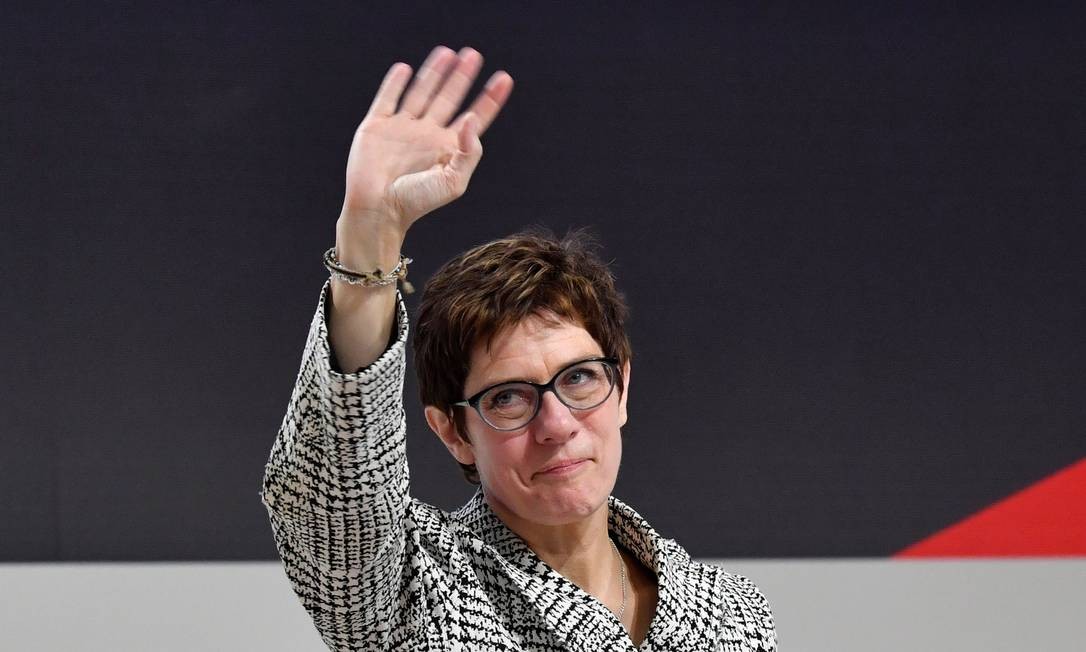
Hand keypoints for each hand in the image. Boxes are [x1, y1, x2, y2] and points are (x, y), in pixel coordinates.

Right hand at [339, 46, 513, 237]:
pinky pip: (388, 98)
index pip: (475, 117)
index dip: (490, 99)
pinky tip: (406, 69)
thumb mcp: (452, 182)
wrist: (377, 209)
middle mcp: (426, 135)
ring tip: (448, 53)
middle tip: (473, 55)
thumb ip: (468, 152)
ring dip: (434, 72)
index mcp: (447, 148)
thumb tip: (471, 119)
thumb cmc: (416, 203)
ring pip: (422, 92)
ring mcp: (401, 128)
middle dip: (462, 77)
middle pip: (449, 98)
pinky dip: (395, 83)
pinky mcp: (376, 126)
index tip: (504, 79)